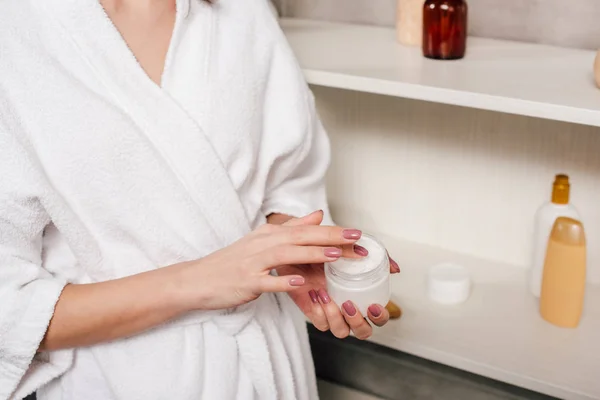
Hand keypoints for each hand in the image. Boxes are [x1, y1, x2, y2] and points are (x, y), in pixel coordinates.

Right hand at [174, 215, 360, 310]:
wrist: (198, 279)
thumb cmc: (232, 262)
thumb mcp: (262, 240)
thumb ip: (292, 227)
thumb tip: (318, 214)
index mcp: (269, 234)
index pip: (306, 230)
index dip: (333, 231)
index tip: (358, 234)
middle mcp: (262, 244)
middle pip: (300, 237)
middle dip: (330, 237)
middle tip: (357, 239)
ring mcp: (252, 263)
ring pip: (286, 255)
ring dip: (311, 254)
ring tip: (336, 256)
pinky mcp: (245, 282)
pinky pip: (266, 281)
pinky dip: (282, 281)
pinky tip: (299, 283)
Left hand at [274, 212, 400, 339]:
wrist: (304, 248)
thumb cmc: (331, 251)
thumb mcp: (357, 249)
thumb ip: (378, 257)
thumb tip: (395, 268)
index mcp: (364, 298)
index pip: (378, 317)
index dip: (380, 317)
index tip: (373, 306)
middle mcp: (350, 309)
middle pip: (363, 331)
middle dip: (358, 323)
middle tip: (349, 305)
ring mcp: (332, 313)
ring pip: (341, 331)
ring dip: (335, 317)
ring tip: (327, 295)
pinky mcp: (315, 313)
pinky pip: (320, 323)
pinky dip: (319, 311)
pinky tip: (316, 294)